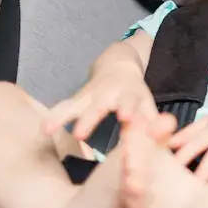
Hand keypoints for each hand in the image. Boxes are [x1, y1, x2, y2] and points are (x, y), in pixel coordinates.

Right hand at [42, 61, 156, 140]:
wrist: (120, 66)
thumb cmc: (136, 94)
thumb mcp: (148, 104)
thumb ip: (154, 122)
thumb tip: (165, 141)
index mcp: (129, 95)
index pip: (129, 103)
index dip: (128, 109)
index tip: (126, 117)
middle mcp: (107, 94)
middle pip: (96, 107)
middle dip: (88, 120)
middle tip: (79, 134)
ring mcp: (89, 95)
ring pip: (73, 105)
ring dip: (60, 117)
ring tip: (47, 129)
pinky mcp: (76, 99)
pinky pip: (62, 108)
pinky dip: (53, 117)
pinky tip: (43, 129)